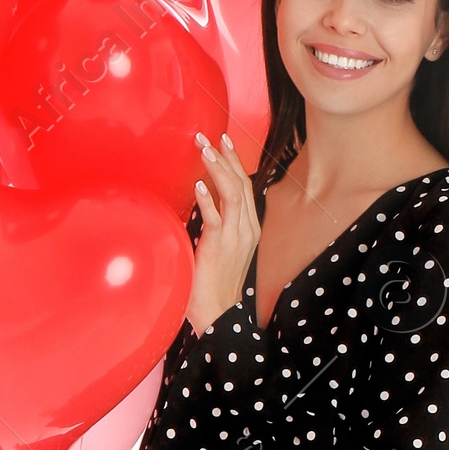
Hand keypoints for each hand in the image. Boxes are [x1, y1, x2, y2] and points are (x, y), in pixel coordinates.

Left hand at [188, 132, 260, 334]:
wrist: (218, 313)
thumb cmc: (214, 282)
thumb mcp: (219, 247)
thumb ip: (216, 224)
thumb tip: (201, 201)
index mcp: (250, 227)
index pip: (245, 186)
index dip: (234, 162)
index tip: (222, 142)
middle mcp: (247, 228)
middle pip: (241, 183)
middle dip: (225, 157)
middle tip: (208, 136)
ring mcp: (236, 237)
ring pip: (232, 193)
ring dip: (217, 168)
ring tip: (204, 149)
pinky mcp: (220, 246)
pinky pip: (216, 217)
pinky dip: (208, 198)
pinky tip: (198, 183)